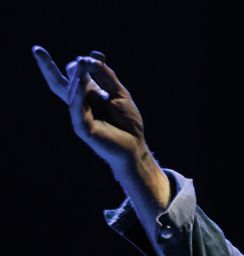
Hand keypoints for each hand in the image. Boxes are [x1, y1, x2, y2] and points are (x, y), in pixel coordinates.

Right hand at [33, 46, 169, 208]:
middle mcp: (80, 102)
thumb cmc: (128, 122)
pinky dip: (78, 96)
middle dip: (47, 67)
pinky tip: (78, 84)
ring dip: (75, 77)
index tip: (98, 56)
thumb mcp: (120, 93)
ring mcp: (79, 114)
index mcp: (89, 93)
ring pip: (70, 93)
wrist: (135, 146)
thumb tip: (91, 58)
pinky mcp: (83, 127)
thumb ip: (107, 76)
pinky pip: (77, 110)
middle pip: (60, 82)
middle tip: (36, 50)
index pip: (79, 74)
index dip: (86, 63)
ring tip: (80, 63)